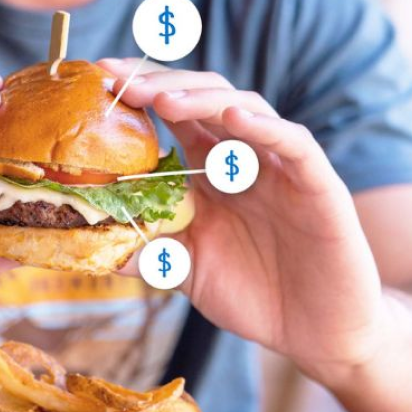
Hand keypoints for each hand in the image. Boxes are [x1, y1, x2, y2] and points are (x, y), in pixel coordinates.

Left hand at [98, 58, 385, 384]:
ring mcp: (281, 168)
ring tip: (164, 100)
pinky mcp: (318, 186)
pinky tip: (234, 118)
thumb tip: (92, 247)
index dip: (141, 93)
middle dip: (162, 85)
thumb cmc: (253, 293)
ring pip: (246, 109)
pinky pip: (294, 144)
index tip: (100, 81)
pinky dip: (266, 127)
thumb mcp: (187, 268)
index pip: (175, 115)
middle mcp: (243, 158)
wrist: (313, 331)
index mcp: (210, 170)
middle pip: (204, 99)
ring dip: (203, 99)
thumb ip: (148, 251)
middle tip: (122, 83)